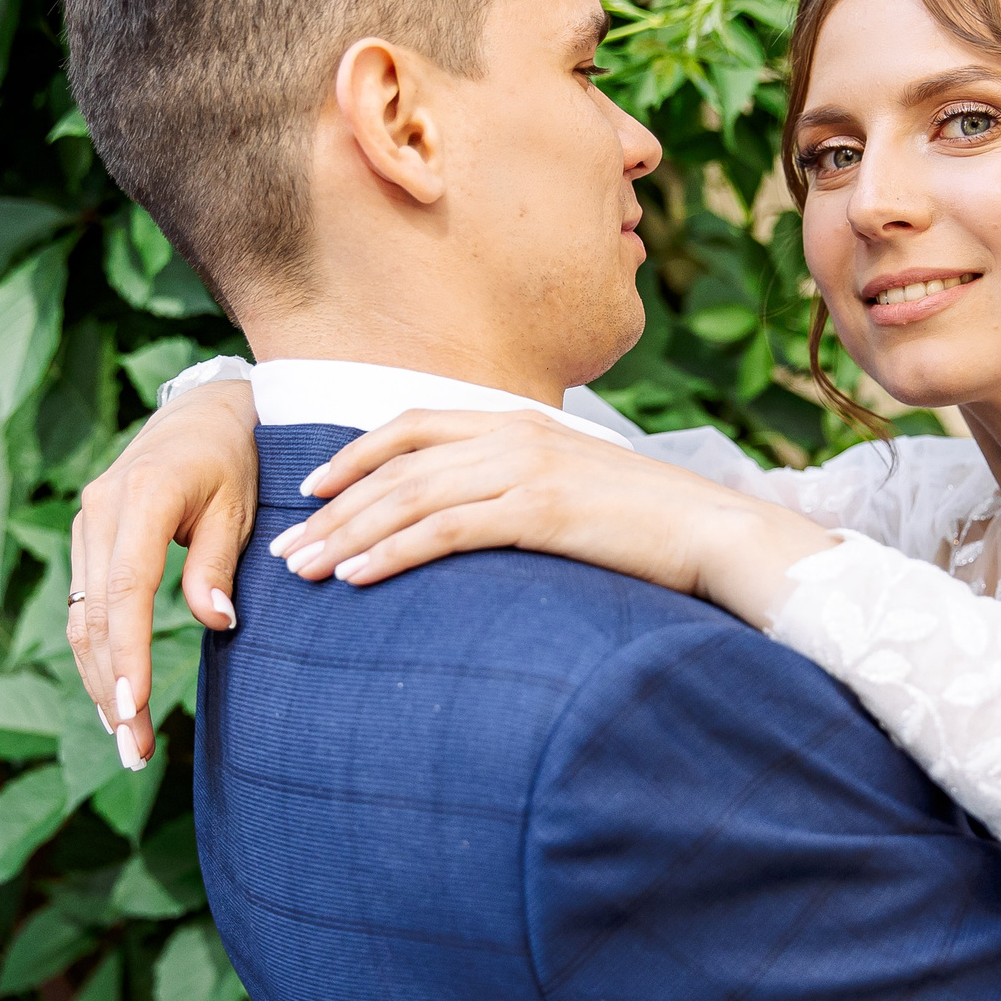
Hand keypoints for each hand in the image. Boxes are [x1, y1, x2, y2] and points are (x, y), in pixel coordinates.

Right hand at [67, 378, 256, 767]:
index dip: (128, 652)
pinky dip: (98, 655)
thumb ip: (218, 564)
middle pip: (95, 615)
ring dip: (99, 681)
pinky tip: (115, 698)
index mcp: (140, 496)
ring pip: (82, 617)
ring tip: (124, 741)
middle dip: (111, 687)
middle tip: (132, 750)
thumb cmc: (234, 459)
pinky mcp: (87, 538)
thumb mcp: (239, 506)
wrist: (203, 413)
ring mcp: (86, 523)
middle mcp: (99, 510)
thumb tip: (216, 623)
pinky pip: (85, 606)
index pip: (126, 589)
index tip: (133, 706)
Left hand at [273, 409, 836, 626]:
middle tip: (286, 548)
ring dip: (347, 535)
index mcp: (519, 422)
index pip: (414, 426)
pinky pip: (445, 530)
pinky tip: (357, 578)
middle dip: (333, 509)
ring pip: (409, 498)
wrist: (715, 531)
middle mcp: (513, 435)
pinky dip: (392, 552)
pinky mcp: (538, 511)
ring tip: (303, 571)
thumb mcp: (577, 490)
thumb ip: (523, 489)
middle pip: (397, 467)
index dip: (355, 455)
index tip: (311, 488)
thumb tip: (481, 519)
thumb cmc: (650, 525)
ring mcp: (525, 469)